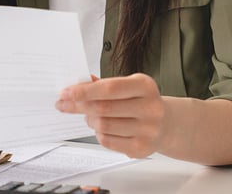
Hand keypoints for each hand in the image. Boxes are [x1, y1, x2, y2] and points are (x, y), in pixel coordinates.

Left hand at [55, 73, 170, 158]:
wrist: (166, 124)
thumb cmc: (141, 102)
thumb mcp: (127, 86)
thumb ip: (103, 85)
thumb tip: (77, 84)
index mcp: (145, 86)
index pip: (109, 88)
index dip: (84, 91)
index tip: (66, 93)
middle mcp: (150, 108)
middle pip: (103, 108)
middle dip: (79, 106)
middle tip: (65, 104)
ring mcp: (148, 130)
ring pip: (103, 126)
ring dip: (90, 120)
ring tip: (90, 116)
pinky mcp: (142, 147)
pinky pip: (107, 141)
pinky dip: (98, 134)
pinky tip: (102, 128)